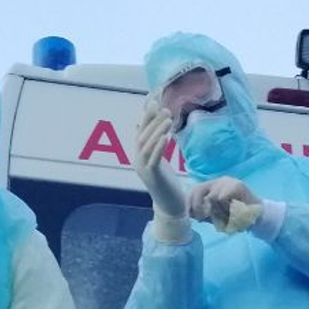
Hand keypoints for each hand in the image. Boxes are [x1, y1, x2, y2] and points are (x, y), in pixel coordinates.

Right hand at [135, 101, 186, 218]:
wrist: (170, 205)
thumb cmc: (166, 182)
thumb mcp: (159, 161)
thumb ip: (155, 146)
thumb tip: (149, 128)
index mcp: (139, 156)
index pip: (141, 133)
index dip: (147, 118)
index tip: (154, 103)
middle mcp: (138, 161)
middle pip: (142, 137)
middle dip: (153, 122)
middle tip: (165, 109)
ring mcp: (144, 170)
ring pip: (147, 146)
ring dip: (157, 131)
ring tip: (168, 119)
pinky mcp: (153, 177)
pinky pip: (154, 159)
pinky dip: (159, 146)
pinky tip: (167, 136)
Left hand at [188, 177, 260, 228]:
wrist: (256, 217)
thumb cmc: (234, 217)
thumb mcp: (214, 216)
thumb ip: (201, 213)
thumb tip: (187, 213)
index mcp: (211, 187)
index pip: (193, 191)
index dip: (189, 203)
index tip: (190, 216)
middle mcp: (218, 182)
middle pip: (198, 190)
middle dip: (198, 207)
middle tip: (202, 219)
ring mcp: (228, 182)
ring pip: (212, 196)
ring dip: (216, 210)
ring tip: (225, 216)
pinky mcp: (238, 185)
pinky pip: (223, 196)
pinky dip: (225, 207)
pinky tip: (232, 211)